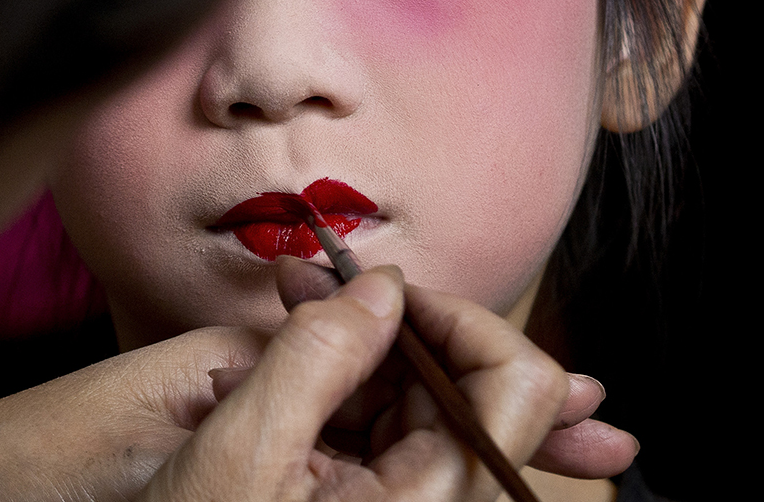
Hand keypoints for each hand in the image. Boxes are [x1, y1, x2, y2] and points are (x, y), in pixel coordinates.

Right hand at [145, 261, 577, 500]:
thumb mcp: (243, 452)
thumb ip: (319, 355)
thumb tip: (385, 287)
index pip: (520, 386)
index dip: (463, 320)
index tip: (392, 294)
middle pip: (482, 382)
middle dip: (406, 318)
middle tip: (331, 283)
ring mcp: (413, 500)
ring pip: (431, 390)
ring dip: (372, 336)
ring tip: (298, 295)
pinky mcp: (381, 495)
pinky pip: (391, 413)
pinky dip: (350, 367)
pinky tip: (304, 332)